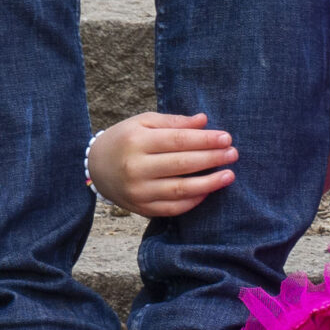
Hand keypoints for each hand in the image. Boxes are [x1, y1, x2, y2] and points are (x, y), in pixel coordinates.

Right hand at [87, 112, 236, 217]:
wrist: (95, 167)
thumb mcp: (143, 122)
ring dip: (209, 184)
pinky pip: (173, 208)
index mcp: (136, 142)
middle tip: (233, 154)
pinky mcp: (141, 208)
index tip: (226, 137)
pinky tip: (208, 191)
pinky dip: (193, 201)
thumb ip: (174, 122)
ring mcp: (138, 191)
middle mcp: (135, 168)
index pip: (178, 140)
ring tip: (229, 175)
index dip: (205, 140)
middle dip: (212, 159)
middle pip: (181, 164)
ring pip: (180, 190)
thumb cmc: (125, 140)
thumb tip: (204, 121)